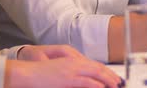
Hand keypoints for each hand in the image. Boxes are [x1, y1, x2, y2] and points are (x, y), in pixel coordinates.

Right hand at [6, 47, 123, 87]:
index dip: (107, 71)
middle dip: (111, 75)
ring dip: (108, 80)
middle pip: (98, 67)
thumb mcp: (60, 73)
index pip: (95, 65)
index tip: (115, 78)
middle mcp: (74, 63)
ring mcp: (71, 70)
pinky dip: (96, 84)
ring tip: (116, 85)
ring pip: (96, 73)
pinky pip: (86, 81)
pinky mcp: (67, 78)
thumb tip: (85, 82)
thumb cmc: (40, 76)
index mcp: (72, 61)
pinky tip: (102, 87)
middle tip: (120, 83)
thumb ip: (73, 76)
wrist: (26, 74)